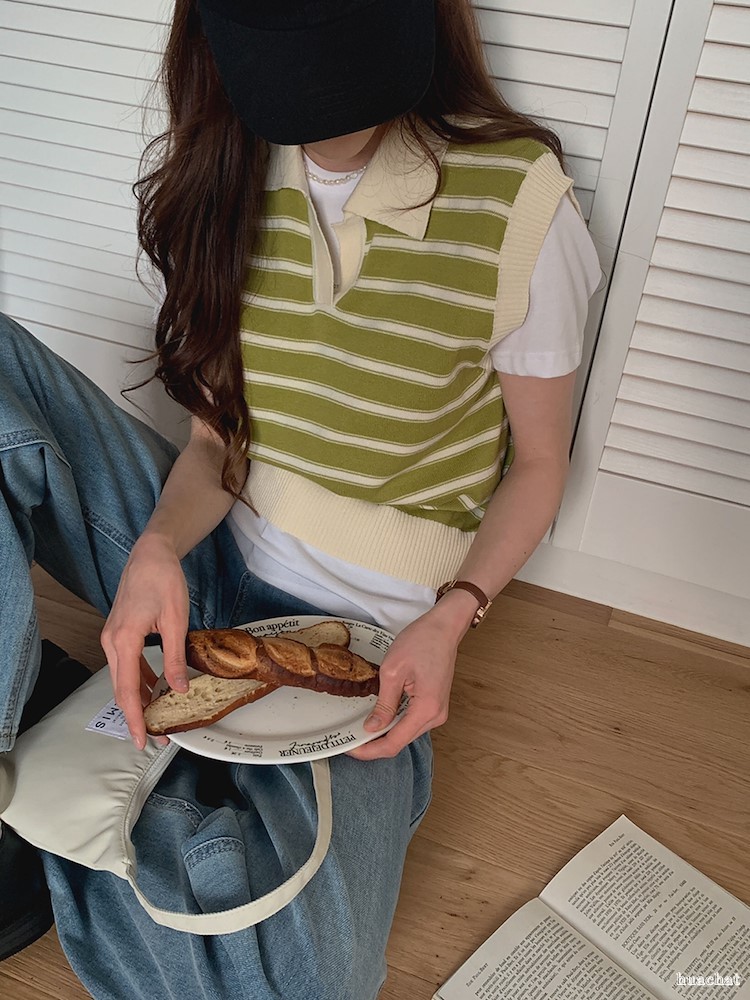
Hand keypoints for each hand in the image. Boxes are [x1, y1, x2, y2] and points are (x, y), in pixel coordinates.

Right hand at [100, 532, 189, 749]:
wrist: (150, 554)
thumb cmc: (163, 581)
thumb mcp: (176, 620)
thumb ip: (174, 657)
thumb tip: (178, 689)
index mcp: (124, 640)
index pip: (126, 690)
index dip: (134, 718)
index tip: (141, 740)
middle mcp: (112, 641)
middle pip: (120, 688)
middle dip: (136, 715)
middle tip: (153, 738)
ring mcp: (112, 637)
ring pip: (122, 677)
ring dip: (137, 699)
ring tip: (155, 719)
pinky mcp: (118, 632)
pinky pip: (125, 664)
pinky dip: (136, 680)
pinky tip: (151, 689)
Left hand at [347, 593, 473, 760]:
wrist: (443, 627)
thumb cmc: (423, 640)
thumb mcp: (393, 671)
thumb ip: (384, 703)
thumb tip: (372, 727)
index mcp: (426, 709)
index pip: (393, 743)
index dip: (369, 750)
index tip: (351, 748)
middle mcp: (435, 716)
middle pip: (399, 742)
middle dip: (373, 744)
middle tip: (350, 738)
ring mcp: (437, 711)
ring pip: (405, 733)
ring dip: (384, 734)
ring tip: (360, 728)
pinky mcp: (434, 705)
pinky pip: (411, 722)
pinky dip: (394, 722)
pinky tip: (379, 716)